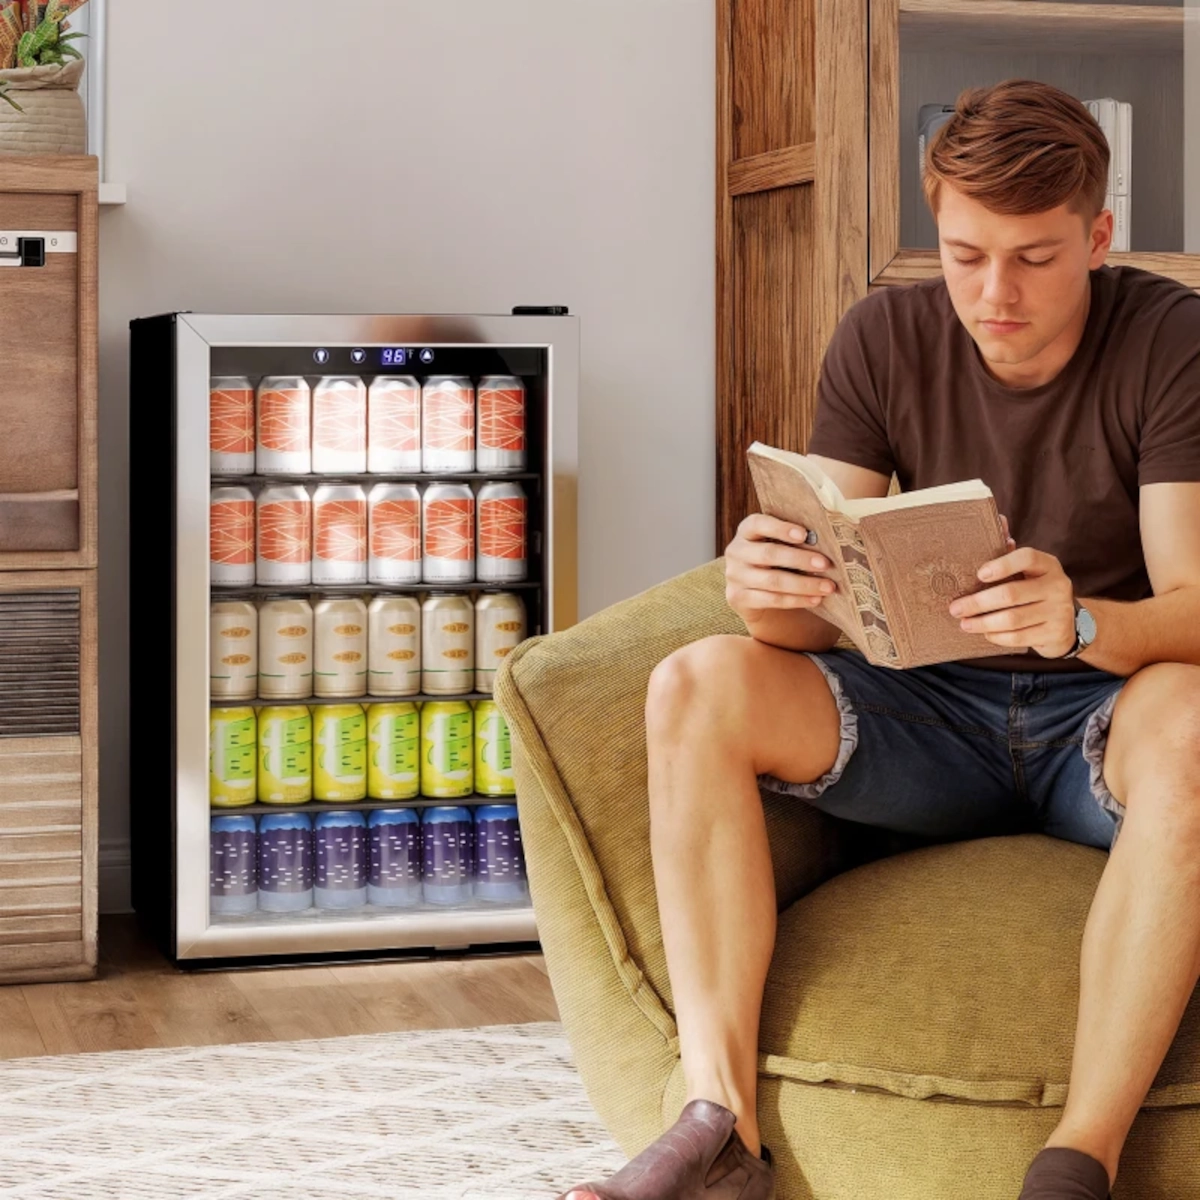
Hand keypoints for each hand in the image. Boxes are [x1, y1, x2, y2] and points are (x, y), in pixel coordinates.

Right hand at [724, 513, 836, 622]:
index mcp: (746, 531)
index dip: (780, 528)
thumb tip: (828, 542)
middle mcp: (736, 551)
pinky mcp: (737, 597)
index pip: (758, 524)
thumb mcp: (780, 545)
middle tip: (825, 564)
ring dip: (804, 584)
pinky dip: (796, 600)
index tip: (804, 535)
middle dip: (800, 559)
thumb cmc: (777, 561)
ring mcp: (734, 576)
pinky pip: (771, 600)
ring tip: (828, 586)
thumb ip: (795, 540)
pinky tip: (815, 599)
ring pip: (772, 581)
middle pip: (768, 554)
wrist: (758, 592)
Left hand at [947, 517, 1076, 657]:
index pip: (1027, 558)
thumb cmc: (1036, 589)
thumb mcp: (1028, 570)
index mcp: (1048, 565)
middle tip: (955, 608)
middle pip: (1012, 594)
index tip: (979, 574)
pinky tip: (985, 633)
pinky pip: (1019, 637)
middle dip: (978, 602)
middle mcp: (1058, 586)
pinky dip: (998, 636)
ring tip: (964, 623)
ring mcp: (1058, 611)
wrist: (1067, 623)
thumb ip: (1010, 551)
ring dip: (983, 623)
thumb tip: (998, 519)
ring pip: (1013, 619)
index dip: (1002, 565)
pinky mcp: (1055, 634)